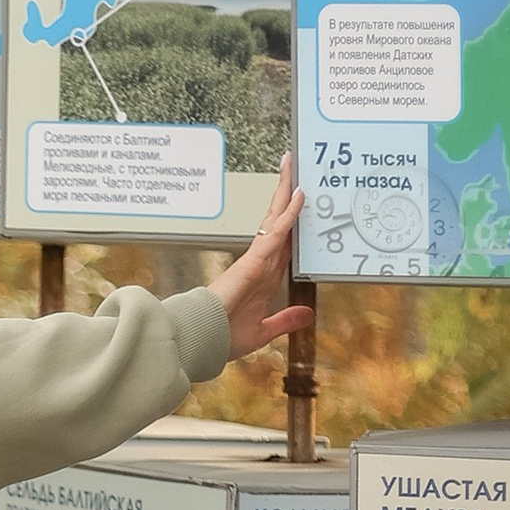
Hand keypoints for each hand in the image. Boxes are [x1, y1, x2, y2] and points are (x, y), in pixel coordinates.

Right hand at [211, 156, 313, 360]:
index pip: (284, 243)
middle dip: (286, 196)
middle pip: (279, 223)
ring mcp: (256, 259)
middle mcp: (261, 263)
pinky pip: (275, 233)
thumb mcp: (264, 331)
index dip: (292, 222)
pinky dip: (288, 215)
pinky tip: (298, 197)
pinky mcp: (253, 261)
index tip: (301, 202)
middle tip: (294, 169)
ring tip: (293, 168)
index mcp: (263, 277)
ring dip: (286, 193)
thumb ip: (285, 321)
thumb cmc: (221, 337)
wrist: (201, 341)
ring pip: (276, 220)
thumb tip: (308, 314)